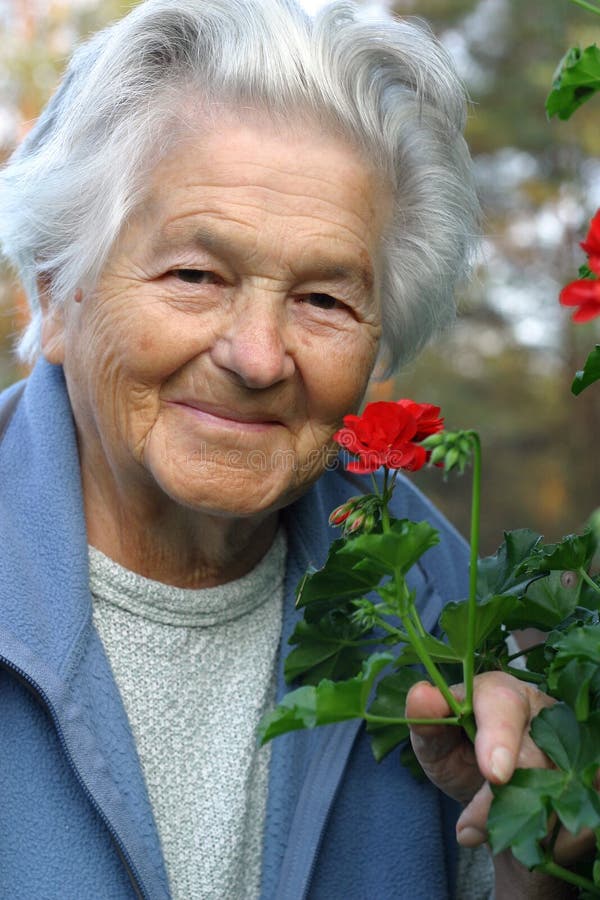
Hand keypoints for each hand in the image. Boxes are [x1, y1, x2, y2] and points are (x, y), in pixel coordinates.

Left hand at [405, 672, 591, 857]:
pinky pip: (583, 820)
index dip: (499, 736)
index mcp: (501, 692)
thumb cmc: (460, 758)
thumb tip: (422, 695)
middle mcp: (544, 713)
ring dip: (521, 824)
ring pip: (558, 790)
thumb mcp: (434, 743)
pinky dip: (551, 841)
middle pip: (534, 753)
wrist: (490, 809)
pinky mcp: (590, 784)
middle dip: (499, 799)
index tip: (493, 774)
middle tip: (469, 825)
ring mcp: (574, 748)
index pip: (503, 702)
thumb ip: (426, 721)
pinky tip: (526, 840)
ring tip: (483, 832)